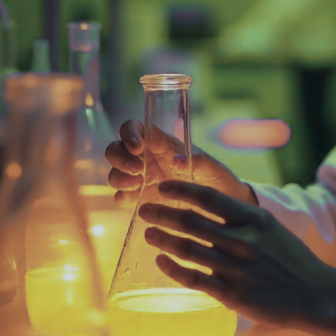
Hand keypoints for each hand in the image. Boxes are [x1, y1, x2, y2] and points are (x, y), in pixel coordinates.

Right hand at [105, 120, 256, 206]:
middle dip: (120, 157)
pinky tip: (135, 200)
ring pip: (115, 173)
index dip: (130, 133)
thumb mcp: (209, 165)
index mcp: (160, 143)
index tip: (138, 147)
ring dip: (119, 177)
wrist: (220, 207)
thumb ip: (193, 159)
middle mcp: (146, 159)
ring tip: (138, 184)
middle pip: (116, 149)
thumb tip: (177, 159)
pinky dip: (122, 197)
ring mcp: (141, 180)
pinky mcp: (141, 200)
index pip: (134, 128)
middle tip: (137, 169)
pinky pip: (121, 197)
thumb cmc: (214, 177)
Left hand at [139, 181, 335, 335]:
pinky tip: (161, 262)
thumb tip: (204, 203)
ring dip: (163, 239)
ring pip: (187, 250)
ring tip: (149, 233)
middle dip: (162, 213)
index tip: (162, 188)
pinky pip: (194, 279)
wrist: (314, 294)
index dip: (181, 190)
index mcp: (255, 220)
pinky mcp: (232, 295)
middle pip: (191, 222)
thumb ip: (241, 216)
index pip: (209, 198)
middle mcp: (244, 241)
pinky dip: (172, 269)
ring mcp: (237, 269)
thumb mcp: (270, 227)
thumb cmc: (290, 258)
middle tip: (144, 210)